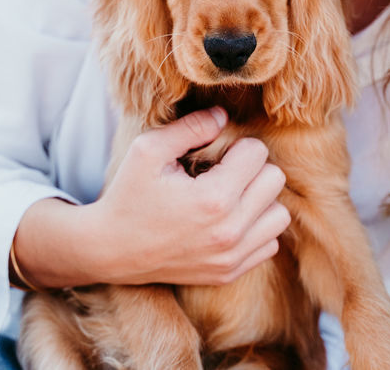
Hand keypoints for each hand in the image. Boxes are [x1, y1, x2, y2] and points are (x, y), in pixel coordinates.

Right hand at [80, 107, 290, 286]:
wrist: (110, 249)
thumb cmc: (128, 194)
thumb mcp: (149, 150)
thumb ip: (191, 126)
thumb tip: (223, 116)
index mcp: (214, 199)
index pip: (258, 153)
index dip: (236, 146)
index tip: (213, 156)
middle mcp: (230, 232)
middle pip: (275, 180)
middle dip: (252, 169)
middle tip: (222, 173)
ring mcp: (231, 257)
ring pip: (279, 214)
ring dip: (259, 200)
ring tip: (229, 196)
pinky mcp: (229, 273)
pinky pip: (270, 242)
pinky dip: (256, 228)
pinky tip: (228, 220)